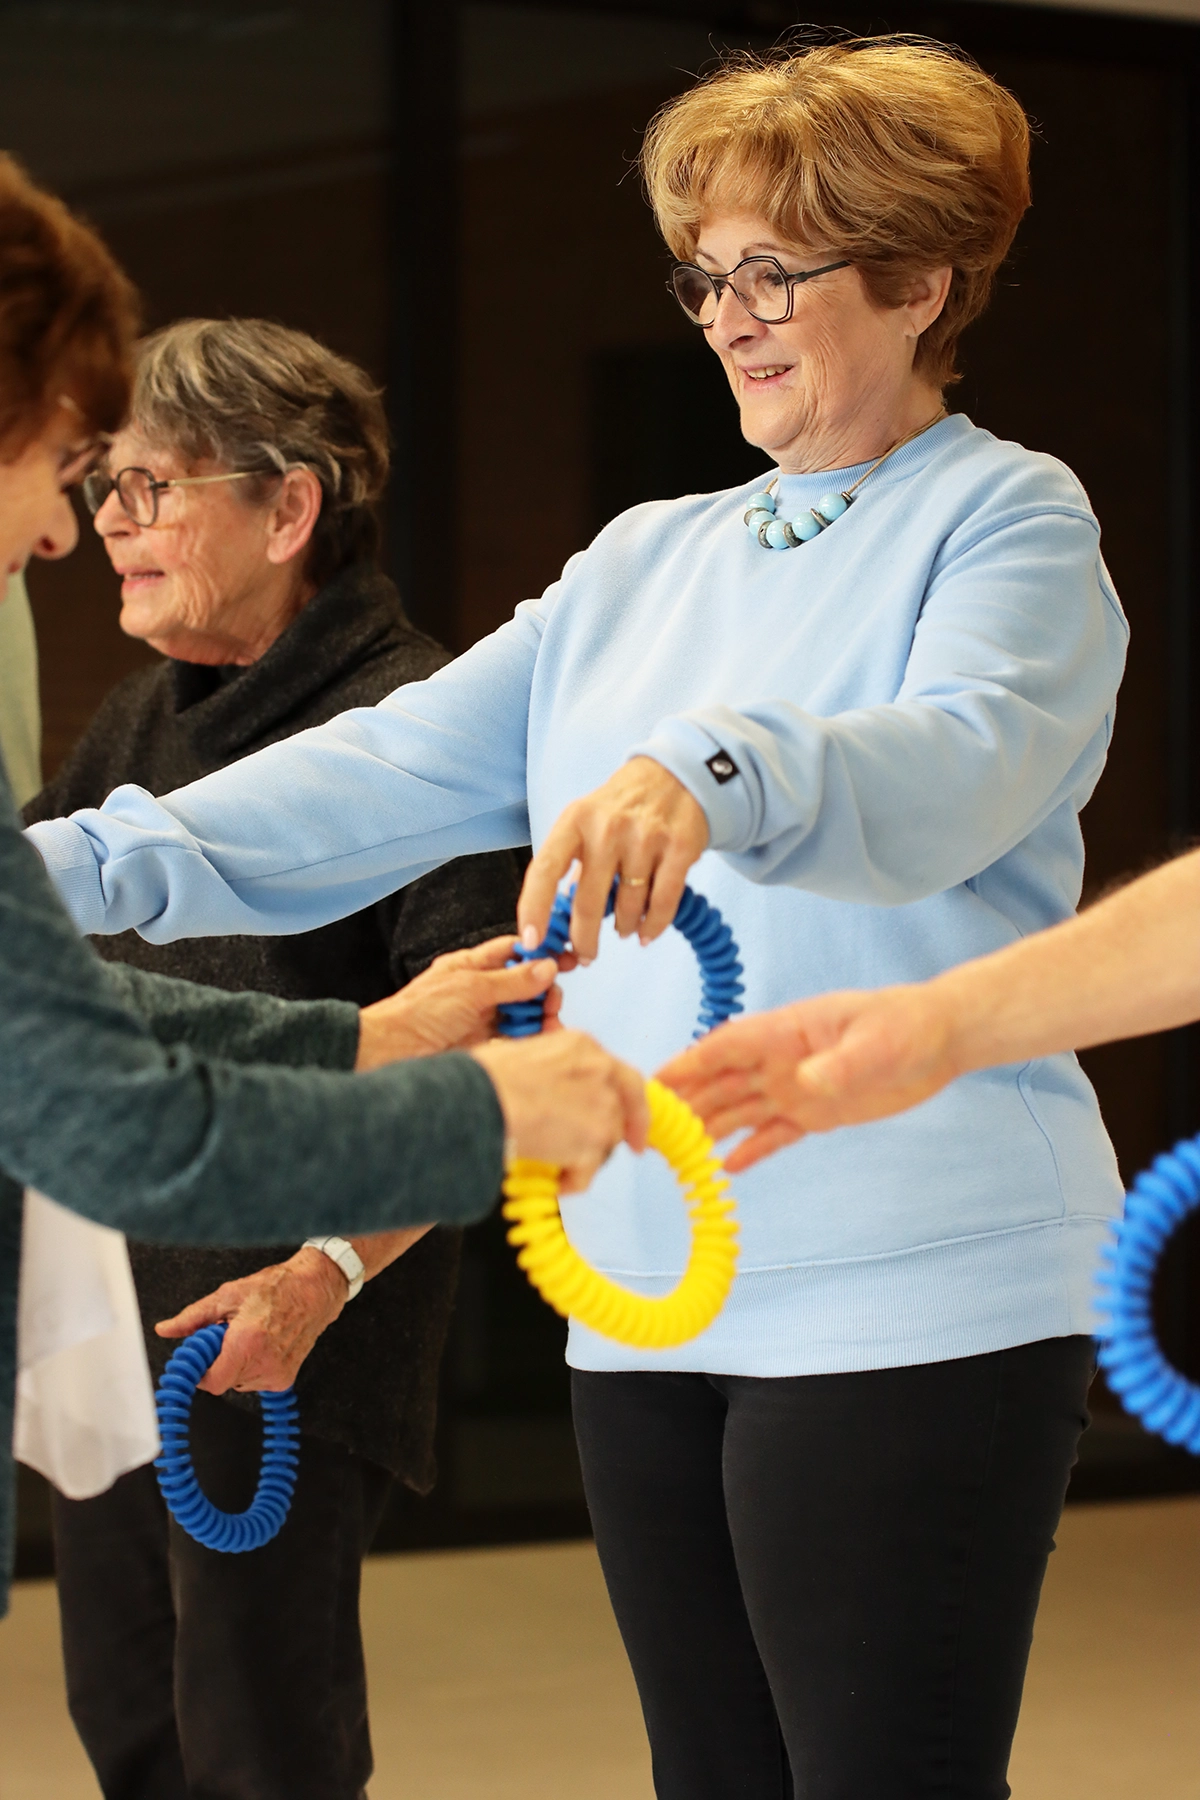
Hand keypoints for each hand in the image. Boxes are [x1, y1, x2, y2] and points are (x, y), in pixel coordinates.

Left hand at [155, 1247, 352, 1391]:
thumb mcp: (228, 1295)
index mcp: (246, 1342)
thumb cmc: (276, 1288)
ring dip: (235, 1364)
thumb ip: (193, 1317)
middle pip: (223, 1381)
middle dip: (218, 1361)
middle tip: (227, 1335)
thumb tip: (166, 1329)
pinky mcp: (284, 1380)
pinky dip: (251, 1366)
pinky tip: (261, 1345)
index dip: (200, 1372)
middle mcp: (263, 1362)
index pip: (212, 1382)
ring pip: (238, 1382)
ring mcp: (276, 1374)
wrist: (315, 1290)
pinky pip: (254, 1381)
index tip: (200, 1358)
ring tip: (248, 1336)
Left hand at [356, 935, 562, 1069]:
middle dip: (544, 993)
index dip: (541, 953)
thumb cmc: (418, 1013)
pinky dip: (530, 1040)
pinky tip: (539, 1043)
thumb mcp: (471, 988)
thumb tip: (546, 967)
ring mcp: (482, 1018)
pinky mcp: (484, 1045)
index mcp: (472, 967)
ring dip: (540, 1019)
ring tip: (549, 1027)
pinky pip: (516, 1039)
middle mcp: (480, 991)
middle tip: (552, 1003)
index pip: (513, 952)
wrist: (391, 1052)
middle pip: (525, 985)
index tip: (566, 958)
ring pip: (524, 1013)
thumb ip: (512, 980)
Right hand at [470, 1029, 648, 1192]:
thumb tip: (546, 1088)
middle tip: (595, 1153)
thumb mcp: (525, 1052)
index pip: (625, 1078)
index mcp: (584, 1047)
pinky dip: (572, 1181)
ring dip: (584, 1157)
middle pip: (621, 1113)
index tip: (635, 1127)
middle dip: (610, 1135)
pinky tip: (553, 1180)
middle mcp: (602, 1074)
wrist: (479, 1101)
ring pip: (607, 1144)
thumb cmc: (485, 1077)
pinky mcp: (592, 1145)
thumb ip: (552, 1070)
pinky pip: (587, 1173)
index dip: (632, 1106)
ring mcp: (602, 1111)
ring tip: (553, 1162)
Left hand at [518, 757, 709, 960]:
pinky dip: (654, 926)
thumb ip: (570, 862)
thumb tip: (556, 914)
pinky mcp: (679, 849)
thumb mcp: (585, 820)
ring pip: (628, 907)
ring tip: (623, 930)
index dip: (534, 909)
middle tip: (585, 955)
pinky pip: (663, 903)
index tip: (532, 941)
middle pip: (588, 902)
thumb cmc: (621, 806)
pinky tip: (647, 934)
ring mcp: (645, 839)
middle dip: (584, 940)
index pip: (545, 870)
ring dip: (623, 929)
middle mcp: (607, 829)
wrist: (676, 776)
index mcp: (575, 821)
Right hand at [657, 984, 960, 1172]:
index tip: (654, 1083)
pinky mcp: (816, 1112)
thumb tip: (803, 1083)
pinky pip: (773, 1133)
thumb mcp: (875, 1043)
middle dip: (685, 1101)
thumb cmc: (906, 1026)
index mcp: (786, 1033)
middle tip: (649, 1127)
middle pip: (722, 1082)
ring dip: (709, 1127)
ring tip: (675, 1153)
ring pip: (740, 1109)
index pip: (726, 1047)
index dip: (689, 1064)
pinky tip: (725, 1168)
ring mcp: (795, 1086)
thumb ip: (839, 1064)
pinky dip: (750, 1149)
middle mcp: (781, 1060)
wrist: (940, 1041)